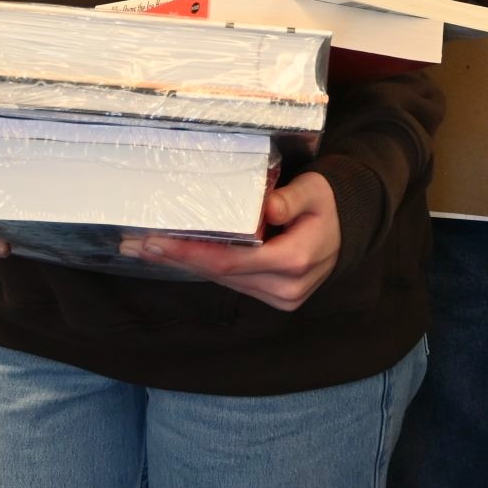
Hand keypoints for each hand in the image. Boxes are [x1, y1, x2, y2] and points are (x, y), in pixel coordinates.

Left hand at [118, 172, 340, 311]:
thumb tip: (266, 207)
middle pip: (221, 275)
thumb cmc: (329, 203)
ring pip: (224, 280)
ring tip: (149, 247)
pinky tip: (181, 254)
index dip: (193, 253)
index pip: (232, 261)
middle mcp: (285, 287)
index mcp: (295, 260)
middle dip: (178, 258)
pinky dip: (206, 266)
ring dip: (186, 264)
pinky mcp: (274, 295)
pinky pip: (234, 281)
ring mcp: (280, 296)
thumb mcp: (316, 191)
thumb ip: (291, 199)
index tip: (159, 242)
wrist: (349, 228)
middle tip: (138, 243)